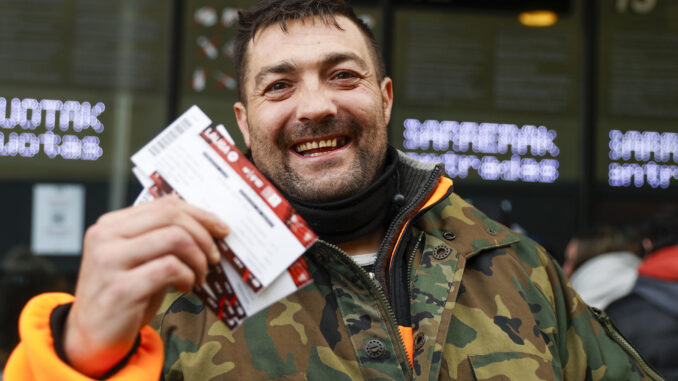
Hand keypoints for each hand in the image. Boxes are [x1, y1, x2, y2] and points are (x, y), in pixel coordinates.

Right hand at [63, 195, 228, 376]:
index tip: (220, 230)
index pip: (165, 204)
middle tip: (213, 257)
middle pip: (172, 216)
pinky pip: (171, 268)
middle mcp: (106, 237)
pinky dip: (188, 277)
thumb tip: (208, 224)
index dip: (200, 215)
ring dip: (198, 259)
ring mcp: (110, 261)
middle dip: (204, 235)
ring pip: (175, 239)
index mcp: (111, 224)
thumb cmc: (124, 294)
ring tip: (199, 276)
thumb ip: (160, 237)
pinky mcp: (121, 288)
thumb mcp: (139, 258)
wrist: (91, 338)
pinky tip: (185, 287)